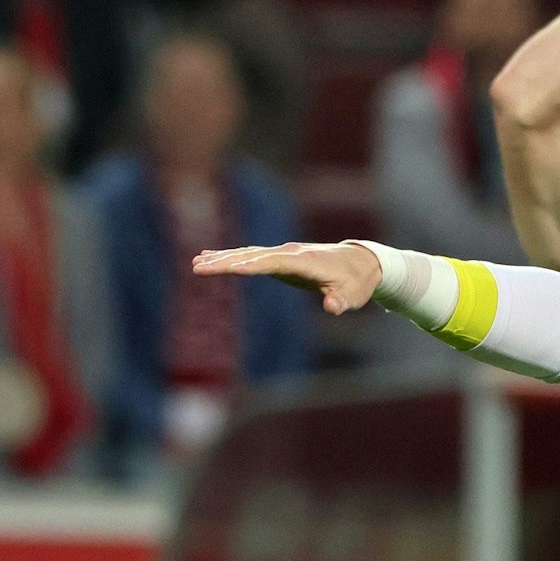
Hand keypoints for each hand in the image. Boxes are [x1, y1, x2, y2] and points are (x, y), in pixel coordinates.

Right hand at [192, 242, 381, 314]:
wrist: (362, 262)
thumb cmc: (357, 282)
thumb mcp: (354, 295)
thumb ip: (342, 302)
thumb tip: (333, 307)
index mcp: (307, 262)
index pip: (275, 262)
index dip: (253, 264)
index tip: (230, 267)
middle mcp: (292, 253)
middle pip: (255, 256)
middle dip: (227, 261)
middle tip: (198, 266)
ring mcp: (285, 253)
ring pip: (250, 253)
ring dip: (223, 257)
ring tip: (196, 261)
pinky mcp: (281, 257)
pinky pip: (252, 255)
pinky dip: (232, 256)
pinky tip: (211, 257)